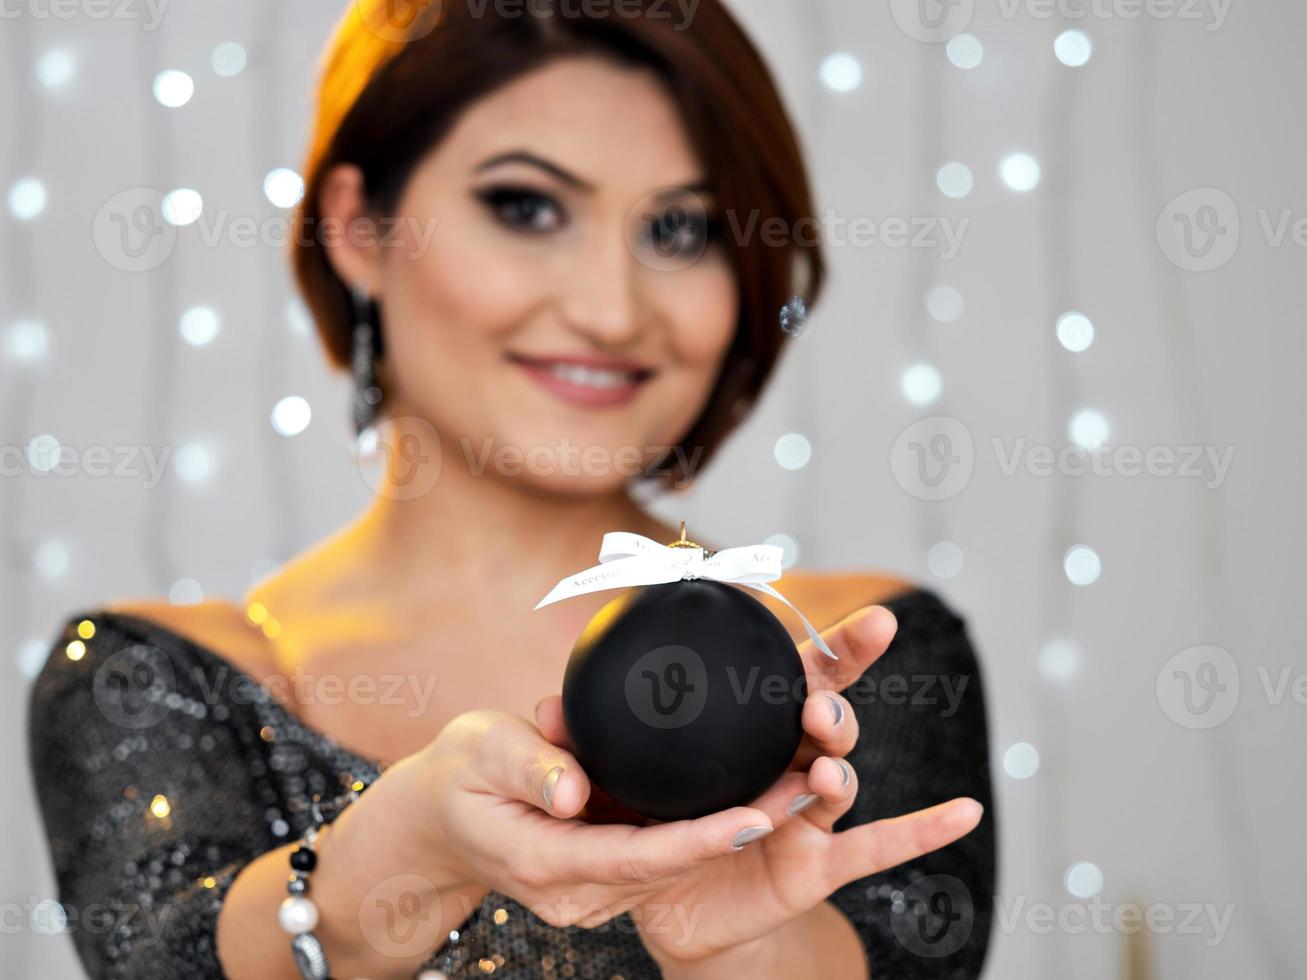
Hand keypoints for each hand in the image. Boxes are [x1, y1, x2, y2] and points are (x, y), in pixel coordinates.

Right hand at [375, 708, 788, 933]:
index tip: (754, 818)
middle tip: (809, 789)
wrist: (434, 820)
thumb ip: (529, 766)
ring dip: (739, 829)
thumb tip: (575, 790)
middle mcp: (577, 889)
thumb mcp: (480, 752)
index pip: (636, 856)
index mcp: (546, 862)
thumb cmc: (456, 775)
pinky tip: (756, 791)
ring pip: (676, 863)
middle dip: (742, 832)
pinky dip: (708, 827)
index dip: (699, 840)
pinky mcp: (602, 871)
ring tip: (805, 785)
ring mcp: (591, 888)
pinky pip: (662, 853)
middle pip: (671, 865)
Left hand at [533, 604, 983, 970]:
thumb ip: (587, 742)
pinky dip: (923, 829)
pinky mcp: (816, 863)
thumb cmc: (649, 819)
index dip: (828, 645)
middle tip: (815, 699)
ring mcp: (808, 813)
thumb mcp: (610, 778)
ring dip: (840, 764)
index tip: (867, 611)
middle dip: (831, 698)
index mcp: (748, 729)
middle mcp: (788, 760)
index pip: (791, 675)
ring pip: (838, 777)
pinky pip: (876, 847)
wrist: (669, 899)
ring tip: (825, 765)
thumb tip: (544, 705)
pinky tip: (967, 812)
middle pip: (825, 715)